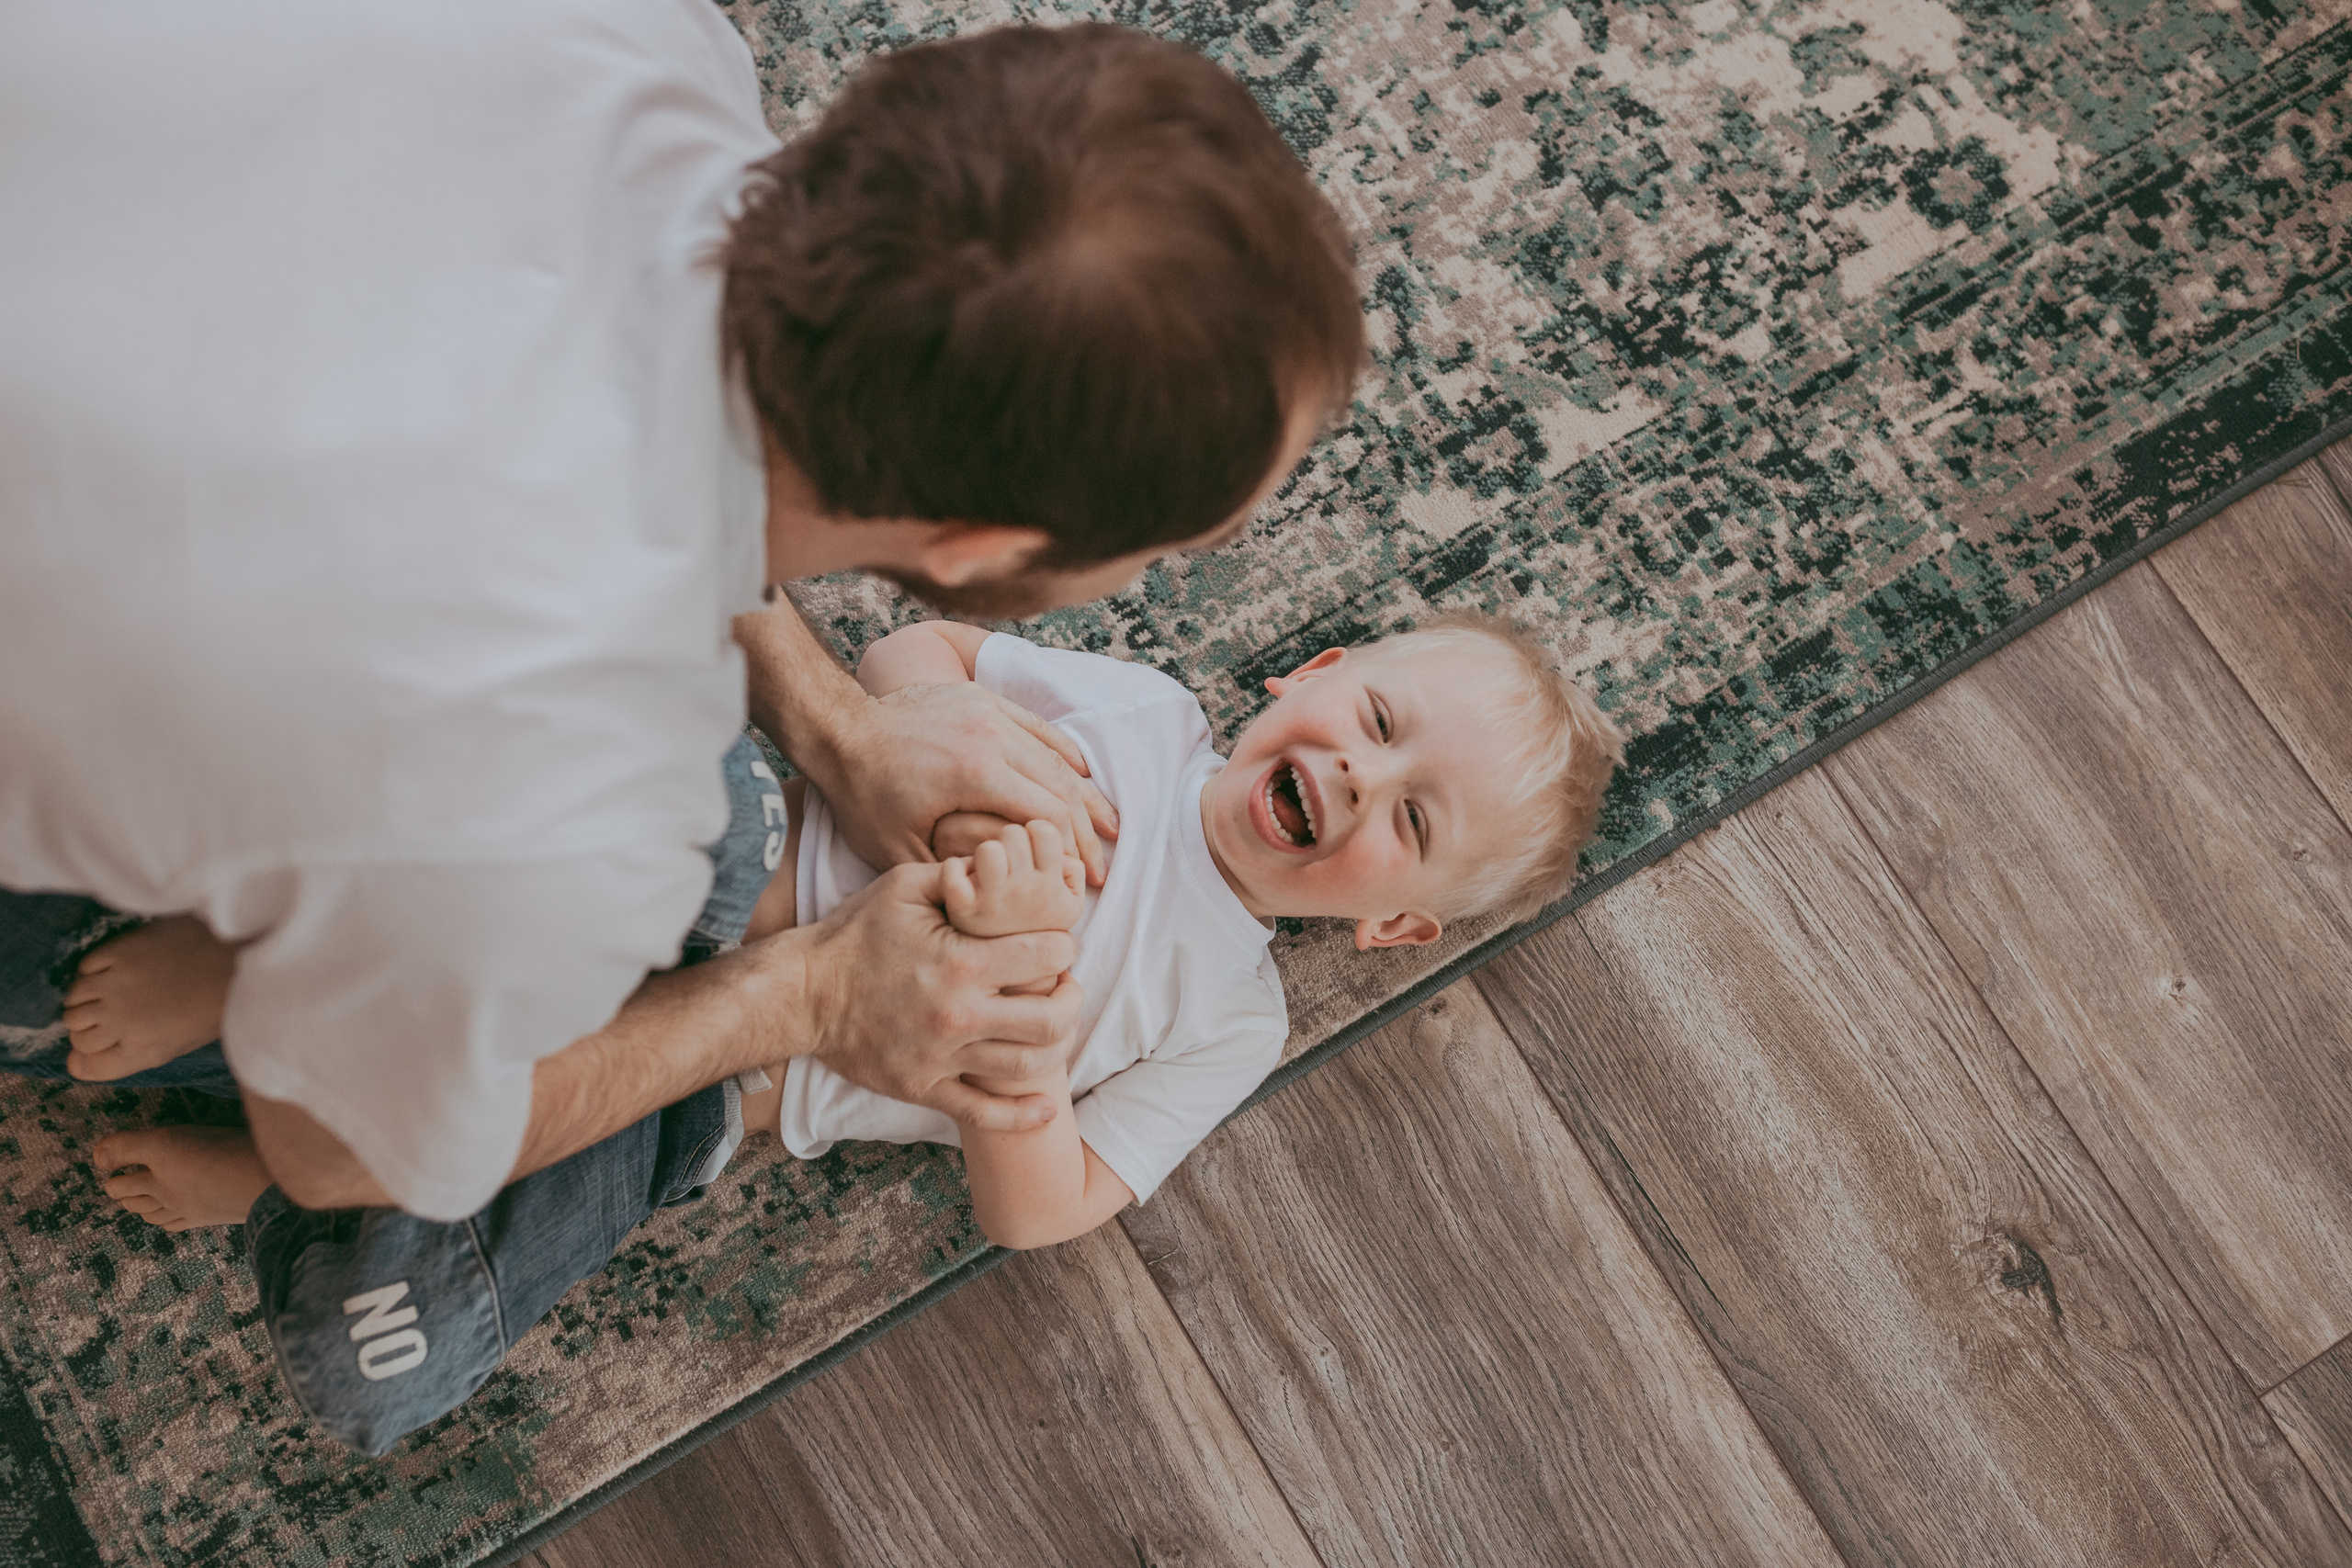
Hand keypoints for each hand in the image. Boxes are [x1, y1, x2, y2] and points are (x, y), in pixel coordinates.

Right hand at [802, 861, 1084, 1131]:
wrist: (802, 993)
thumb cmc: (855, 934)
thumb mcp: (904, 885)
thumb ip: (959, 874)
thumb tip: (1004, 864)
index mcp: (962, 963)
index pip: (1049, 956)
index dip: (1062, 946)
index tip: (1055, 944)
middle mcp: (959, 1016)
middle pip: (1051, 1019)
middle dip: (1071, 999)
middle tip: (1065, 986)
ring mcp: (942, 1058)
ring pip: (1028, 1067)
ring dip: (1056, 1046)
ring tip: (1053, 1025)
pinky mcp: (924, 1089)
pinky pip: (982, 1114)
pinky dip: (1021, 1116)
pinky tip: (1045, 1108)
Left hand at [816, 683, 1116, 885]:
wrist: (839, 729)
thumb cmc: (864, 796)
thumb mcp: (899, 851)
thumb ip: (953, 874)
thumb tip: (1000, 901)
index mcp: (976, 773)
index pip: (1047, 816)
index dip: (1072, 854)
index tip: (1085, 883)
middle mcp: (992, 735)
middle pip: (1061, 786)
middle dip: (1087, 831)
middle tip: (1102, 865)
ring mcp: (989, 712)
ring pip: (1055, 756)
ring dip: (1084, 795)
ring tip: (1108, 827)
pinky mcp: (982, 700)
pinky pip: (1037, 727)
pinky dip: (1063, 753)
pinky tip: (1083, 775)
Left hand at [942, 820, 1085, 938]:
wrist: (1004, 975)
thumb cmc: (1035, 926)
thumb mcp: (1068, 904)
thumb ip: (1074, 870)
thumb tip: (1068, 844)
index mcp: (1054, 888)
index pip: (1044, 829)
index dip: (1034, 834)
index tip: (1030, 852)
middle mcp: (1028, 894)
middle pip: (1014, 834)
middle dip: (1009, 842)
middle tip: (1008, 864)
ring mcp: (995, 902)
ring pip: (988, 849)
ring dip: (984, 855)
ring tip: (987, 873)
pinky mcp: (963, 911)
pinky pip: (953, 870)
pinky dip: (953, 870)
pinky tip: (961, 881)